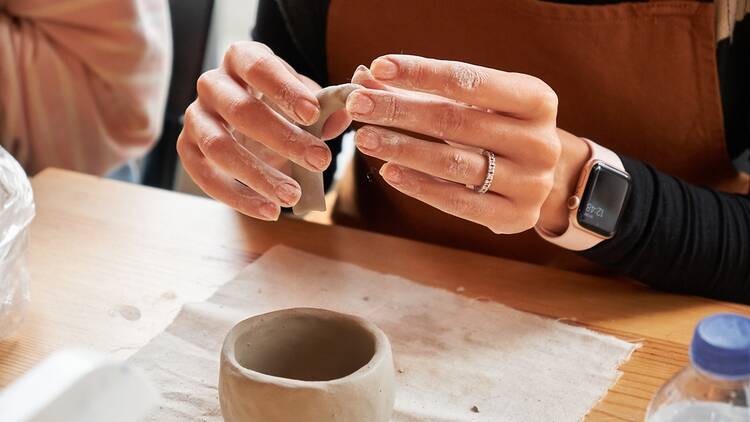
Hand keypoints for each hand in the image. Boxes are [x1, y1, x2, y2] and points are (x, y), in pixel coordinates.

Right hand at [177, 42, 351, 219]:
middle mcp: (212, 83)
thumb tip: (342, 117)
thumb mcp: (306, 101)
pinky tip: (270, 210)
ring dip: (259, 175)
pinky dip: (238, 198)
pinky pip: (205, 176)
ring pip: (219, 147)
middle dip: (283, 138)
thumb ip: (328, 107)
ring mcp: (195, 116)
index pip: (258, 66)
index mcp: (241, 58)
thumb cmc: (282, 106)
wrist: (253, 125)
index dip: (285, 90)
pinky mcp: (188, 149)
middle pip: (241, 110)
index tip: (314, 114)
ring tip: (292, 195)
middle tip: (320, 160)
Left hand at [348, 55, 587, 234]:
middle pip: (456, 121)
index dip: (421, 73)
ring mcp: (531, 183)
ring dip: (402, 148)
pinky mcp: (516, 216)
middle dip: (400, 110)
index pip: (469, 81)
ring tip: (365, 138)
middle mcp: (540, 141)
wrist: (542, 177)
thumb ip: (422, 91)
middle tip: (357, 104)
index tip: (379, 66)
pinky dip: (420, 186)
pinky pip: (458, 202)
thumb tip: (364, 78)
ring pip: (454, 163)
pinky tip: (389, 172)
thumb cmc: (499, 130)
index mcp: (536, 99)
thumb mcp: (473, 104)